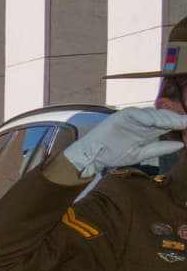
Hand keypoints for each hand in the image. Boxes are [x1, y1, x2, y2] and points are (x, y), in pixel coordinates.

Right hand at [61, 107, 186, 176]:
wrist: (92, 156)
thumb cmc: (114, 155)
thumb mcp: (141, 154)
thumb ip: (160, 148)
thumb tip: (181, 144)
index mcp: (148, 129)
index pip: (168, 124)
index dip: (180, 124)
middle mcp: (142, 121)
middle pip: (163, 116)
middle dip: (176, 119)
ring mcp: (132, 117)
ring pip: (152, 114)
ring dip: (165, 118)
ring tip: (177, 122)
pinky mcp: (121, 116)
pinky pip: (136, 114)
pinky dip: (146, 117)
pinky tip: (155, 122)